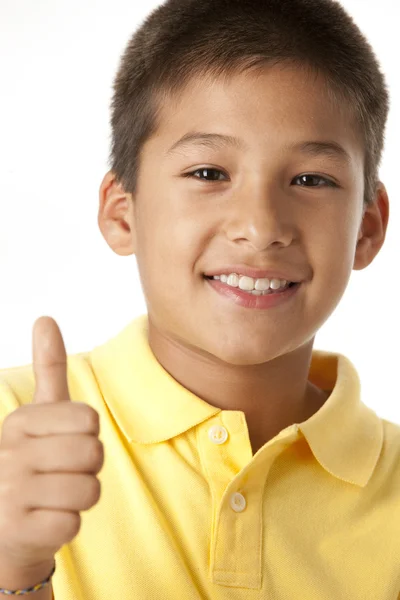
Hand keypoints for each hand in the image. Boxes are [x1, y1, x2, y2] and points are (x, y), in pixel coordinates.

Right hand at [0, 317, 103, 569]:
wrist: (2, 526)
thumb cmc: (31, 462)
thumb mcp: (37, 415)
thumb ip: (48, 369)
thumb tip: (45, 318)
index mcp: (19, 422)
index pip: (90, 420)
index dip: (89, 436)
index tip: (65, 444)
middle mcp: (9, 454)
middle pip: (93, 453)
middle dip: (89, 467)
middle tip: (64, 473)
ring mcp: (9, 495)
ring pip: (89, 490)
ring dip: (81, 497)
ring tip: (56, 497)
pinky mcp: (17, 532)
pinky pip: (74, 524)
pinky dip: (68, 524)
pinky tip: (46, 520)